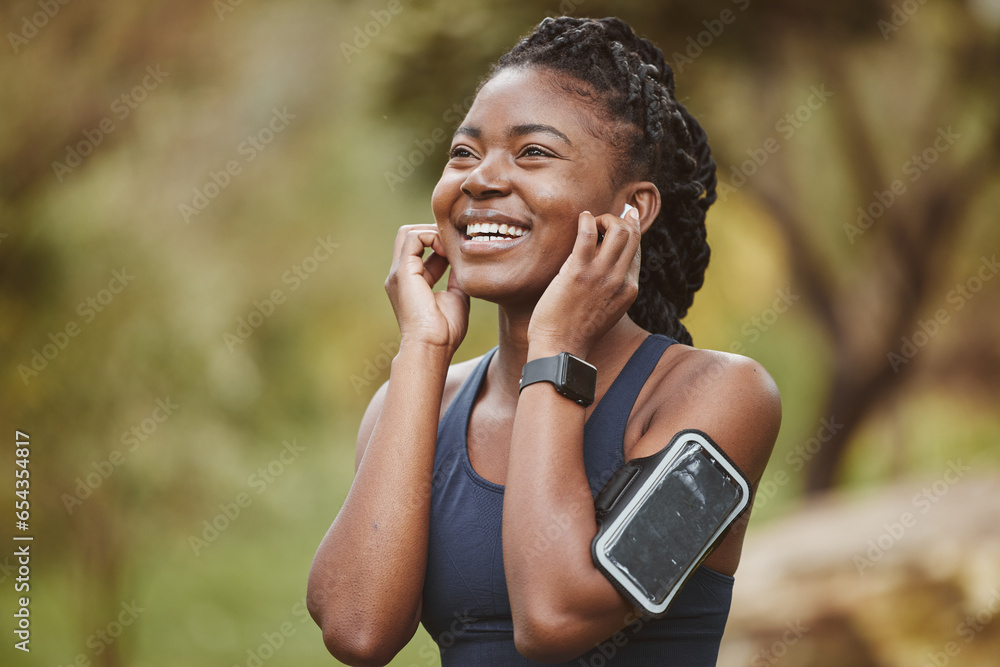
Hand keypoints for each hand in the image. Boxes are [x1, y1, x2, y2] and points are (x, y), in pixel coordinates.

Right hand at [384, 224, 469, 356]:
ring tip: (451, 248)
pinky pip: (413, 237)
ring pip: (409, 232)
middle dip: (434, 232)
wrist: (433, 346)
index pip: (423, 250)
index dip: (443, 245)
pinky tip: (447, 252)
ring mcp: (399, 272)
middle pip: (410, 237)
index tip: (461, 253)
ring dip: (434, 233)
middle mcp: (401, 275)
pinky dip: (432, 236)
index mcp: (411, 281)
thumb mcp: (456, 297)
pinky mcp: (402, 271)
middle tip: (455, 244)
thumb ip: (456, 278)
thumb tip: (464, 263)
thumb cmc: (445, 331)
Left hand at [527, 208, 641, 357]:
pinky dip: (586, 219)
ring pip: (618, 229)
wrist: (561, 349)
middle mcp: (620, 280)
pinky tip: (581, 218)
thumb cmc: (577, 330)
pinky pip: (587, 233)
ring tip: (590, 224)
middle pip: (632, 234)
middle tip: (598, 225)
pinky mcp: (578, 272)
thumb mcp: (607, 309)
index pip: (637, 249)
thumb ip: (613, 288)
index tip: (616, 224)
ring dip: (604, 219)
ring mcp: (601, 275)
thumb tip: (607, 265)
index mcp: (629, 289)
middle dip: (617, 221)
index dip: (628, 231)